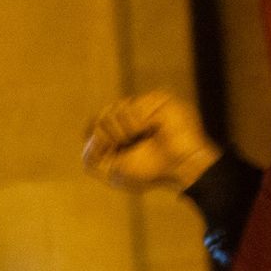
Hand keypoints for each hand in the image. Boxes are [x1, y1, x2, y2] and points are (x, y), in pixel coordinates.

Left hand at [83, 91, 220, 190]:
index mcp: (120, 129)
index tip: (112, 152)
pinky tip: (153, 130)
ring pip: (114, 110)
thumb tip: (90, 135)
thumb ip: (91, 157)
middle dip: (110, 138)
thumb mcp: (112, 171)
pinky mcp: (158, 99)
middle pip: (100, 117)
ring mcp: (144, 105)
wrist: (180, 168)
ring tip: (144, 139)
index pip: (93, 124)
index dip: (97, 140)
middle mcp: (131, 114)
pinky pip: (132, 108)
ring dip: (124, 132)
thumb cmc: (150, 171)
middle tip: (130, 146)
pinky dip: (138, 125)